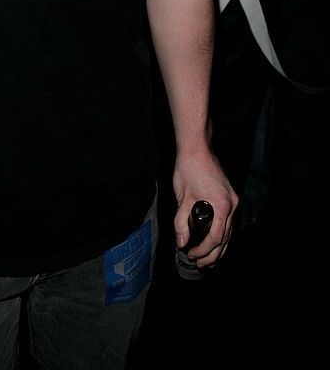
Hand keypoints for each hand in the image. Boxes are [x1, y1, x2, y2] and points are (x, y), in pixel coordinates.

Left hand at [173, 152, 238, 268]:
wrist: (197, 148)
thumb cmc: (188, 169)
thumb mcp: (182, 197)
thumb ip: (181, 222)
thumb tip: (181, 243)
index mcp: (221, 205)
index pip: (216, 237)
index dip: (204, 250)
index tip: (191, 255)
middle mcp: (231, 205)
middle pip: (226, 238)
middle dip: (213, 255)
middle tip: (199, 265)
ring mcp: (233, 201)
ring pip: (229, 232)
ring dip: (219, 248)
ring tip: (207, 260)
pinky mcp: (230, 197)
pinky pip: (227, 223)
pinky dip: (221, 235)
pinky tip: (214, 242)